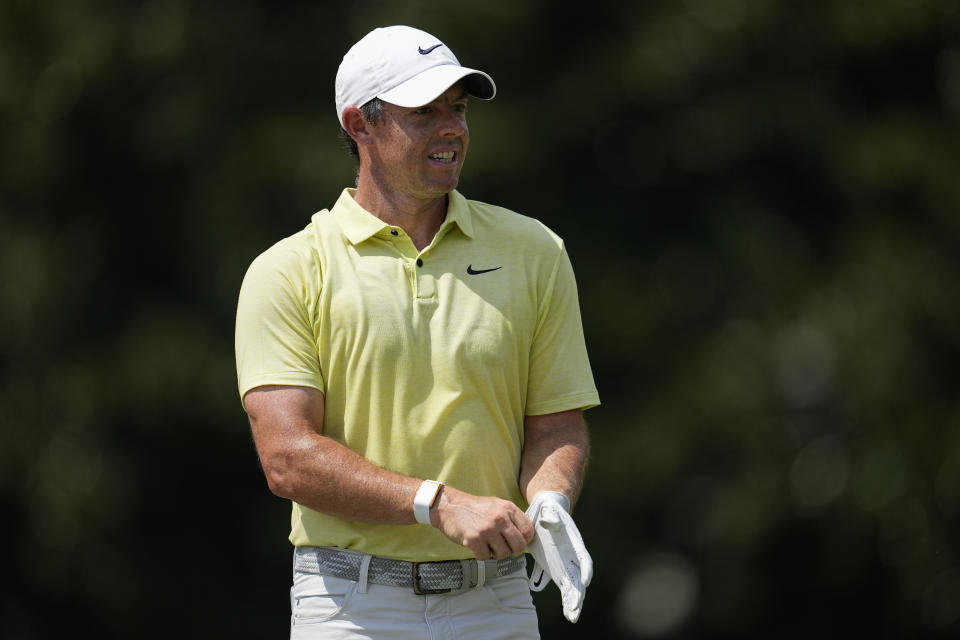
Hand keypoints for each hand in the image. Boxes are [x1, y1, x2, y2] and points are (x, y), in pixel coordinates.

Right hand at [432, 486, 534, 559]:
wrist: (449, 506)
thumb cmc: (474, 508)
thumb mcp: (497, 506)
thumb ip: (512, 518)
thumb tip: (526, 537)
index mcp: (508, 508)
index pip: (528, 531)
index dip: (524, 540)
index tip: (515, 542)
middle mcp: (500, 517)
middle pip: (519, 546)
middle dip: (511, 551)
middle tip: (502, 548)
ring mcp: (488, 528)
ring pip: (503, 554)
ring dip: (495, 553)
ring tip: (487, 544)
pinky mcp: (474, 538)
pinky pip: (486, 557)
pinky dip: (481, 555)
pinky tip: (476, 545)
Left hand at [525, 491, 592, 622]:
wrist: (546, 514)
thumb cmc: (549, 512)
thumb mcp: (548, 511)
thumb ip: (550, 517)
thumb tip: (546, 522)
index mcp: (574, 543)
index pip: (583, 558)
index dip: (585, 569)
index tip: (585, 581)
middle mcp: (573, 557)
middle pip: (580, 578)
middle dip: (578, 593)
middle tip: (575, 608)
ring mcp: (567, 566)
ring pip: (574, 587)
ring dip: (573, 602)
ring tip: (572, 617)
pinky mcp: (559, 572)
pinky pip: (565, 589)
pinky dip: (567, 601)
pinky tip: (568, 615)